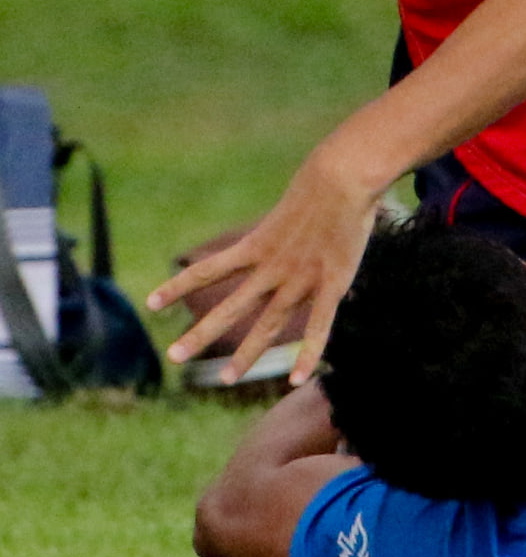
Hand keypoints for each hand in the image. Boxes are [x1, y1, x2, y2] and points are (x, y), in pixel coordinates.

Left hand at [149, 155, 380, 386]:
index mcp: (257, 245)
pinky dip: (307, 354)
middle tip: (172, 356)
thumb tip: (282, 229)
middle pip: (230, 307)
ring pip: (268, 325)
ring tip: (225, 379)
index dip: (178, 286)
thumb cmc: (321, 184)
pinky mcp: (332, 284)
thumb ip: (282, 229)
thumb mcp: (288, 206)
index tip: (150, 303)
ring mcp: (301, 279)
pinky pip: (318, 326)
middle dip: (200, 333)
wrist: (344, 177)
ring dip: (246, 354)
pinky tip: (297, 380)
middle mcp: (272, 267)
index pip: (208, 269)